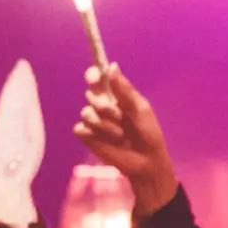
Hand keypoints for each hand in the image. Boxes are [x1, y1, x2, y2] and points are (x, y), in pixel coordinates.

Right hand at [74, 65, 177, 214]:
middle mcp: (102, 106)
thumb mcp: (140, 109)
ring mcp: (94, 122)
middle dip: (103, 105)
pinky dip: (92, 134)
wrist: (146, 161)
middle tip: (118, 116)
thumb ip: (125, 90)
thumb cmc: (148, 133)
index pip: (98, 79)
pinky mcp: (88, 137)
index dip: (94, 74)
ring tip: (119, 135)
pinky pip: (80, 128)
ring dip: (103, 124)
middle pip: (90, 95)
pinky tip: (106, 141)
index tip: (96, 77)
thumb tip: (112, 66)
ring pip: (86, 113)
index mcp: (115, 96)